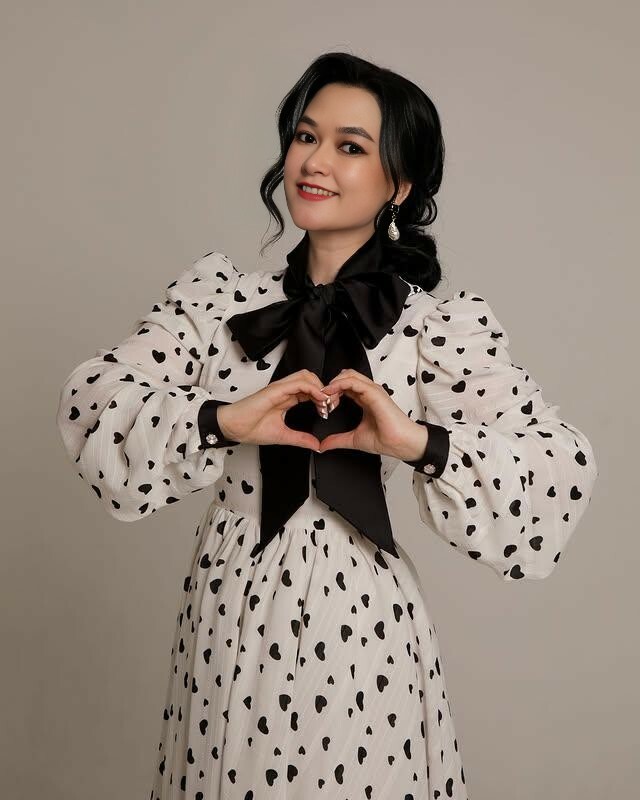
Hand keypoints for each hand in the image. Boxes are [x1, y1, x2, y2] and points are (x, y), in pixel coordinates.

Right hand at [216, 369, 338, 450]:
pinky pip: (299, 382)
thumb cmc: (250, 428)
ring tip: (326, 402)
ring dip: (320, 387)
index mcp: (286, 398)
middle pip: (310, 378)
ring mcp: (280, 388)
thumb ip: (300, 439)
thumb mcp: (283, 436)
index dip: (322, 398)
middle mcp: (284, 390)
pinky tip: (319, 399)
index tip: (328, 411)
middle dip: (324, 389)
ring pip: (306, 376)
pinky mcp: (276, 389)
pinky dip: (312, 388)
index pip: (310, 390)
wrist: (233, 428)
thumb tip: (316, 445)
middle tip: (330, 405)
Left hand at [317, 368, 428, 459]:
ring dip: (333, 383)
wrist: (400, 443)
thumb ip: (338, 440)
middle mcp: (369, 393)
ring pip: (349, 375)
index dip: (331, 392)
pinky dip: (339, 384)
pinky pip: (353, 381)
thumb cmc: (386, 439)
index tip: (323, 406)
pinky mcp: (374, 392)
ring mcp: (372, 391)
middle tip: (322, 400)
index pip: (345, 387)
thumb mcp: (354, 439)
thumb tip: (323, 445)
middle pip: (346, 376)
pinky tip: (330, 393)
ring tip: (325, 396)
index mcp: (366, 400)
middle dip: (331, 386)